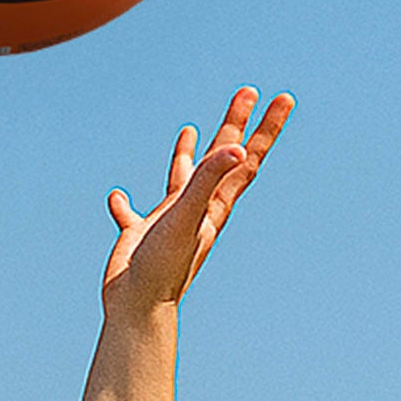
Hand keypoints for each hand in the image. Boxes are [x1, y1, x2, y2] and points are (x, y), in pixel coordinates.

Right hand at [101, 86, 292, 313]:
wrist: (138, 308)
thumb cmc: (164, 267)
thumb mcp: (186, 218)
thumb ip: (207, 182)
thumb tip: (236, 149)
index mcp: (213, 205)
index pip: (245, 159)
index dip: (264, 129)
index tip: (283, 99)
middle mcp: (196, 210)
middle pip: (221, 159)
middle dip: (234, 125)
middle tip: (247, 92)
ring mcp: (169, 222)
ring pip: (181, 181)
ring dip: (187, 156)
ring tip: (190, 130)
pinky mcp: (140, 235)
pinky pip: (133, 214)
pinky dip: (125, 205)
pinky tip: (117, 197)